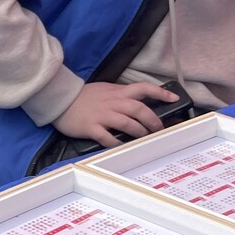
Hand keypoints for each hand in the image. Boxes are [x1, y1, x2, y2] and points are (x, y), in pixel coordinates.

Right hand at [51, 81, 176, 147]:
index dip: (161, 92)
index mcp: (117, 92)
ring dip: (139, 131)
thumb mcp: (104, 90)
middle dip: (153, 120)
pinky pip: (107, 137)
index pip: (143, 88)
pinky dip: (117, 143)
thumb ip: (120, 96)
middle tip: (159, 128)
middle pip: (139, 109)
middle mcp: (112, 103)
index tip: (174, 98)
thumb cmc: (82, 97)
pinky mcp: (91, 127)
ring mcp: (102, 115)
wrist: (60, 100)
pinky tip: (122, 146)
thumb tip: (137, 103)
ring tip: (144, 137)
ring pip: (127, 123)